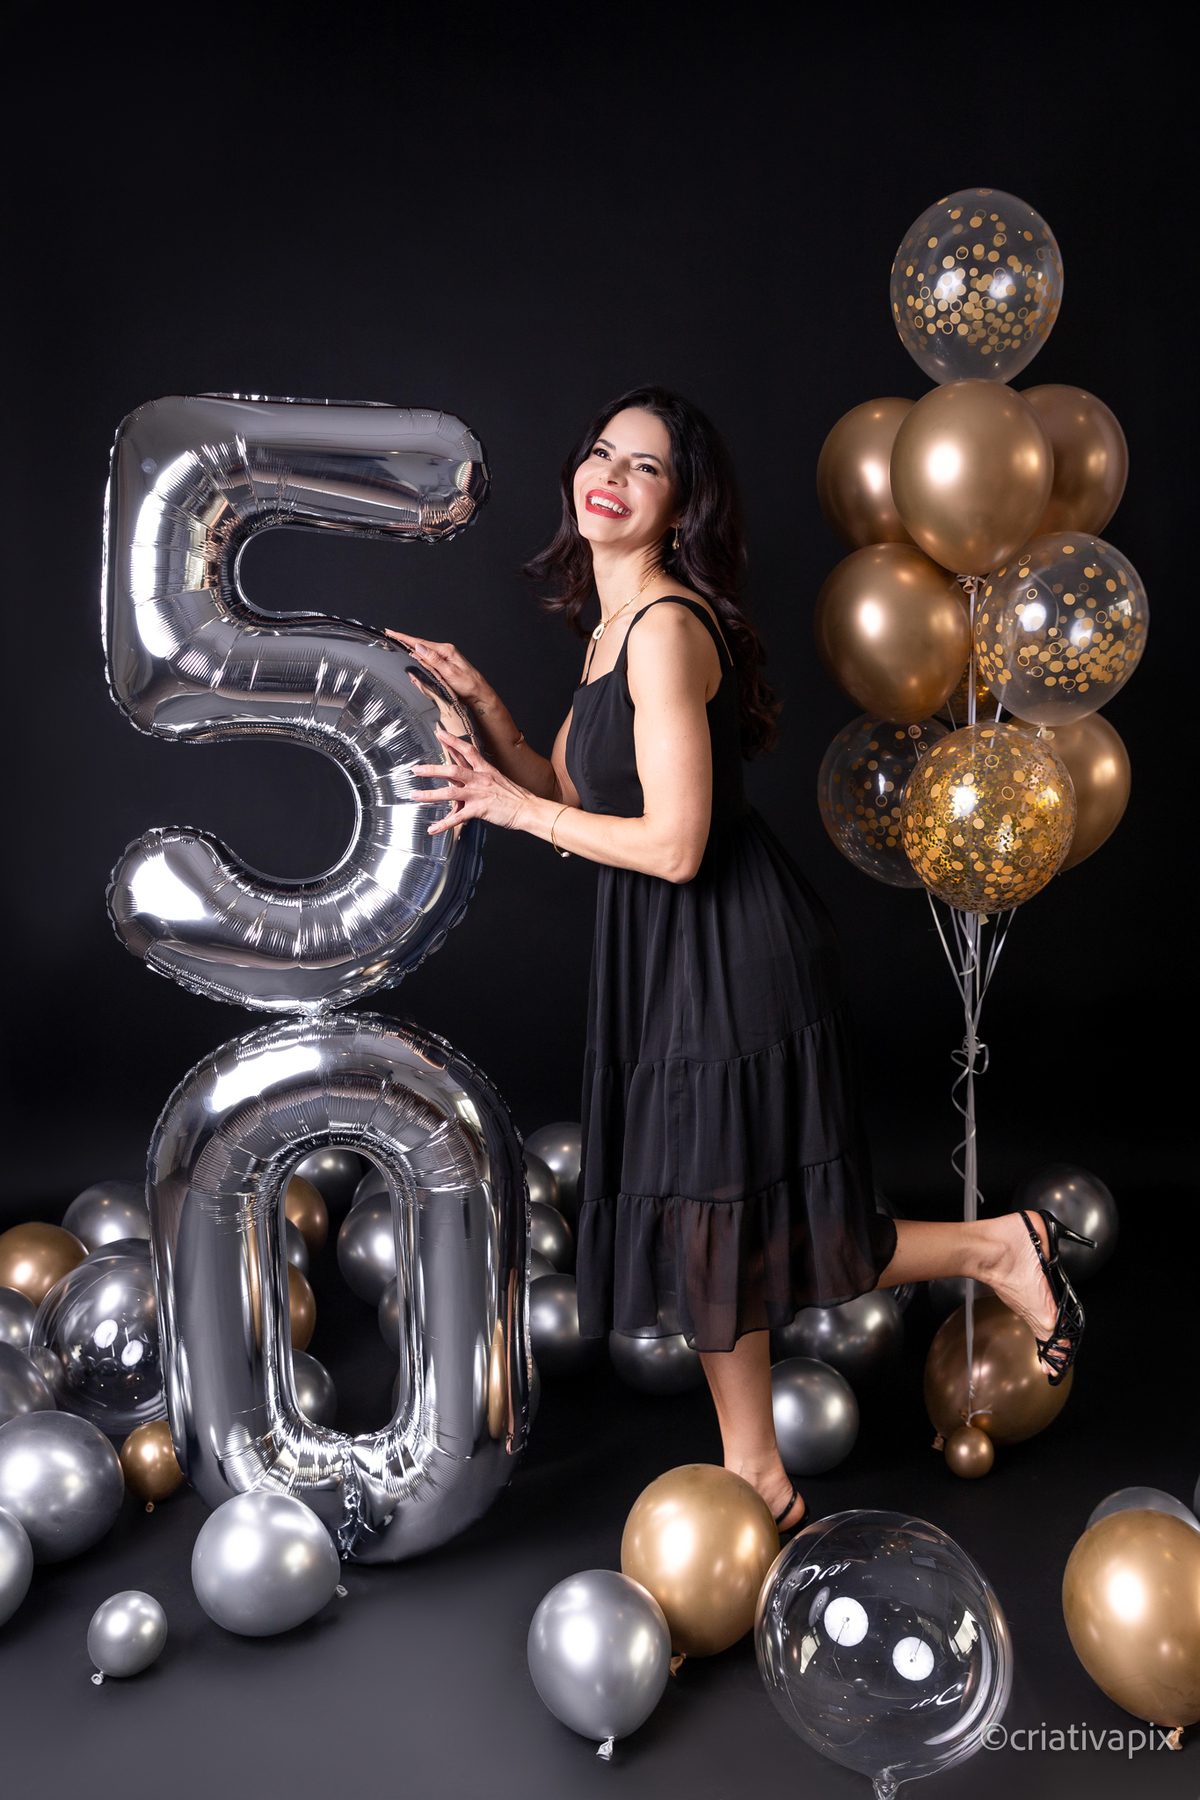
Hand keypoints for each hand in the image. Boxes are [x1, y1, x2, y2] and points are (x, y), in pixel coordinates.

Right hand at [385, 631, 492, 708]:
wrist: (478, 694)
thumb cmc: (468, 684)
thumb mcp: (450, 672)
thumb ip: (434, 660)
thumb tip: (419, 648)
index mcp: (445, 650)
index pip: (420, 643)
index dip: (404, 638)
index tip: (391, 632)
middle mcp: (444, 652)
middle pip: (420, 645)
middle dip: (404, 640)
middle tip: (389, 635)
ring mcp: (443, 659)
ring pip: (422, 652)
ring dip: (409, 647)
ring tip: (396, 642)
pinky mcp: (443, 666)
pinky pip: (426, 659)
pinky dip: (417, 656)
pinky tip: (411, 655)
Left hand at [414, 729, 537, 835]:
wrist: (528, 809)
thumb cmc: (515, 796)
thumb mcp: (497, 780)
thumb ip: (480, 777)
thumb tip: (468, 776)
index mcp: (485, 770)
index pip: (467, 750)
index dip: (453, 740)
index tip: (440, 732)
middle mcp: (480, 779)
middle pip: (453, 770)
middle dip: (433, 769)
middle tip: (416, 769)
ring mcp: (479, 794)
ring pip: (450, 793)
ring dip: (430, 795)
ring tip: (415, 796)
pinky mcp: (480, 810)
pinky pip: (458, 818)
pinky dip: (444, 824)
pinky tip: (433, 829)